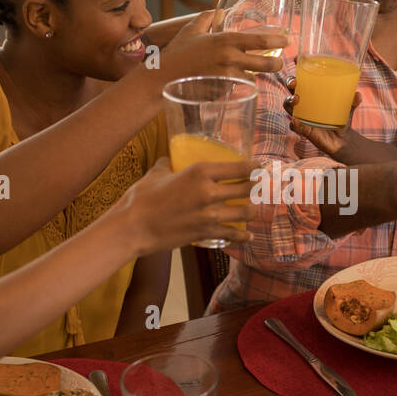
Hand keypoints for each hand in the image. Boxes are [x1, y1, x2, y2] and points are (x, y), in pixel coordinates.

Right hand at [113, 157, 254, 253]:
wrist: (133, 227)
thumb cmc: (141, 198)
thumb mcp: (157, 173)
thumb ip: (169, 164)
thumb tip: (171, 159)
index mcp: (200, 172)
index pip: (239, 167)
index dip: (255, 167)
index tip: (262, 167)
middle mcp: (210, 192)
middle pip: (248, 189)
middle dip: (259, 188)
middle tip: (263, 186)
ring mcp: (210, 215)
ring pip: (246, 212)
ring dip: (253, 210)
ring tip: (254, 208)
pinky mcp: (206, 233)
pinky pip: (233, 234)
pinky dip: (243, 236)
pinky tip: (248, 236)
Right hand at [153, 11, 289, 78]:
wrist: (163, 78)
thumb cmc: (177, 53)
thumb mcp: (191, 30)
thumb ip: (207, 18)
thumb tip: (217, 11)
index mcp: (226, 41)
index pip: (259, 40)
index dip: (277, 40)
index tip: (288, 39)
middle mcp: (230, 59)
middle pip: (265, 64)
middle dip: (276, 64)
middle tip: (279, 63)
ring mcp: (228, 78)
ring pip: (252, 78)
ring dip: (252, 76)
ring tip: (248, 73)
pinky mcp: (224, 93)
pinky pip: (237, 89)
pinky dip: (236, 87)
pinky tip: (228, 84)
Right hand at [283, 75, 360, 156]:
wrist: (342, 140)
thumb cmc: (341, 117)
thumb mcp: (349, 107)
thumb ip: (353, 100)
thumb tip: (357, 95)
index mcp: (312, 92)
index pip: (302, 77)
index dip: (297, 67)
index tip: (296, 59)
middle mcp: (304, 102)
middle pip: (291, 89)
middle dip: (290, 83)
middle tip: (295, 83)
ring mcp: (302, 115)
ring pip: (289, 106)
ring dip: (289, 101)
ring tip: (296, 100)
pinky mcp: (303, 129)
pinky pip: (295, 125)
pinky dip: (294, 123)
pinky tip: (297, 122)